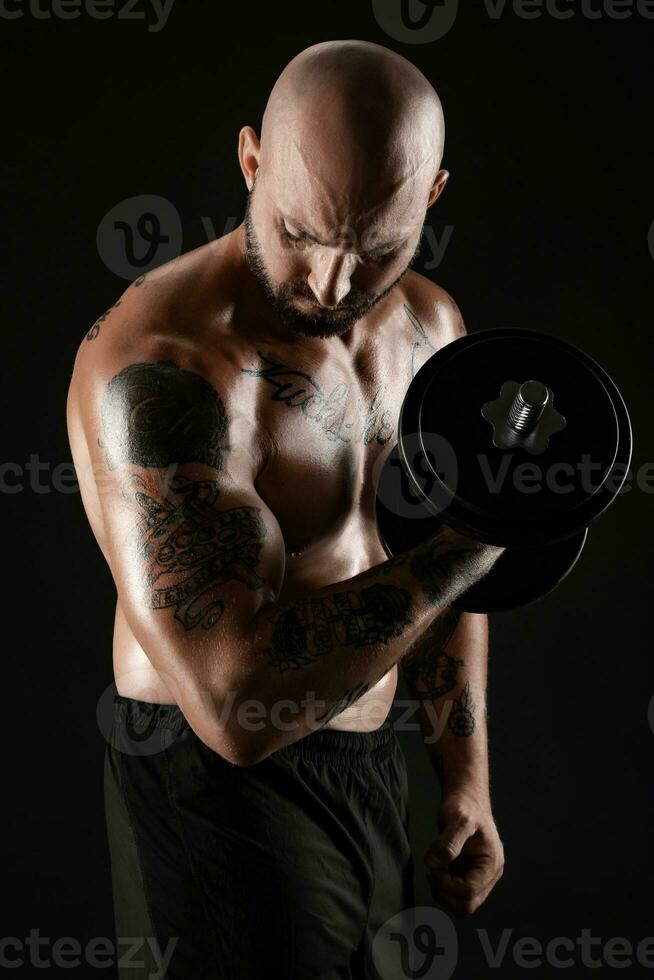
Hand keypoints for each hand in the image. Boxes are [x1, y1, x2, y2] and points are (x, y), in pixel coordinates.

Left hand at [424, 788, 503, 916]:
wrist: (466, 798)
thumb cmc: (465, 806)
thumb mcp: (457, 819)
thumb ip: (447, 843)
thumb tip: (432, 864)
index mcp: (491, 864)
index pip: (468, 892)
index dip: (446, 883)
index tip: (434, 865)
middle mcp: (489, 875)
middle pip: (467, 904)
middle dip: (444, 892)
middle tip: (433, 870)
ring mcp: (480, 877)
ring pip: (461, 904)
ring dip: (443, 892)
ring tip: (435, 869)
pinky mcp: (469, 875)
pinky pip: (457, 894)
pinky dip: (443, 887)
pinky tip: (438, 868)